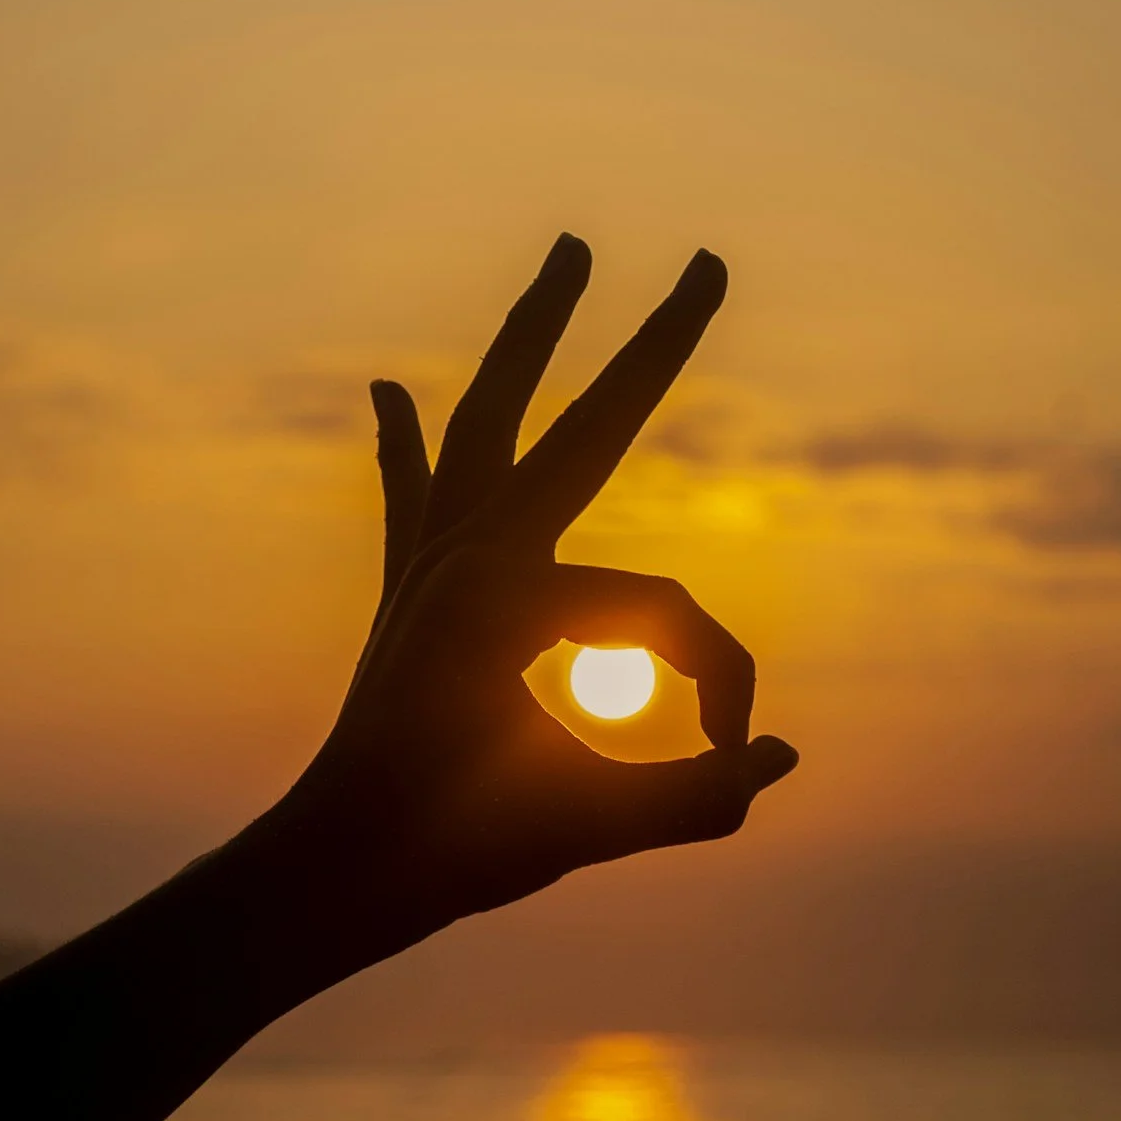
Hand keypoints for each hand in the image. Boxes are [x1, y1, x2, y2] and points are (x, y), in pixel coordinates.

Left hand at [279, 236, 796, 940]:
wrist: (337, 868)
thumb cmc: (460, 853)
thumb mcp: (592, 830)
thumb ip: (697, 798)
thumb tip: (783, 758)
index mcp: (511, 597)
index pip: (668, 615)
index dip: (720, 689)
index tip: (730, 760)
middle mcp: (470, 551)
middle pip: (588, 422)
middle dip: (654, 342)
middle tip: (707, 259)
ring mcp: (433, 557)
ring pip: (490, 415)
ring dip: (533, 335)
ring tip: (568, 252)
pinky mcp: (411, 585)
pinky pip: (411, 493)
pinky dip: (405, 442)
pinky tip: (388, 390)